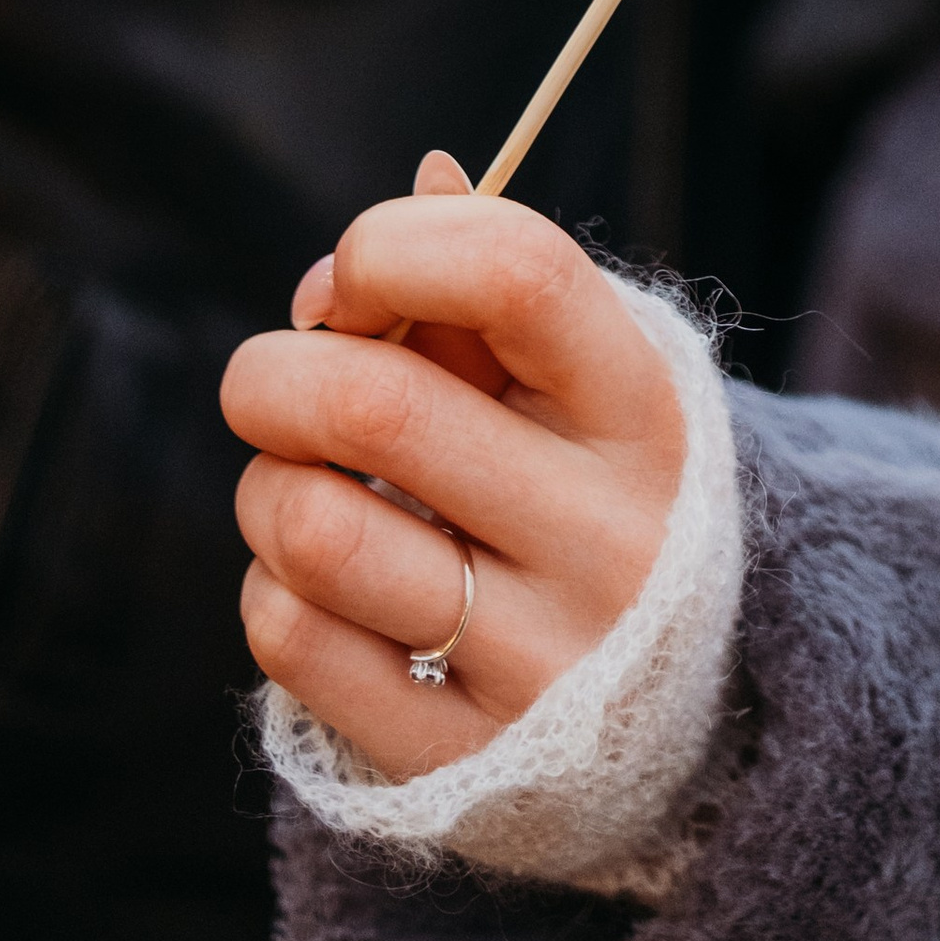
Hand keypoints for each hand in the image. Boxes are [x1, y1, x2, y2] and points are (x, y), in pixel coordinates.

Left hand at [221, 158, 683, 775]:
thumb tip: (425, 180)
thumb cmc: (581, 492)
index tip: (354, 274)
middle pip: (374, 406)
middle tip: (272, 383)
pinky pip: (293, 638)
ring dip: (269, 487)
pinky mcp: (460, 761)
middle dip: (275, 372)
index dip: (397, 242)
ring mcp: (543, 662)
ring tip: (303, 488)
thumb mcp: (572, 385)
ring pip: (314, 529)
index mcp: (644, 412)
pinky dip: (272, 586)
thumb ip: (486, 287)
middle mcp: (610, 537)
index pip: (518, 274)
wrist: (670, 717)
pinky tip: (321, 583)